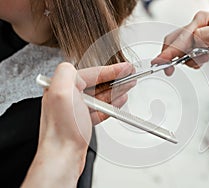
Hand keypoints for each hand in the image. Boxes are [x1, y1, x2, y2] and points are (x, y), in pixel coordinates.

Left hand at [22, 62, 134, 186]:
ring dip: (116, 91)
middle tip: (130, 75)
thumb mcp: (61, 93)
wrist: (62, 157)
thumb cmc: (61, 131)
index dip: (111, 70)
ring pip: (99, 96)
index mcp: (61, 87)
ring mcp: (74, 110)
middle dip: (115, 79)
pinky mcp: (81, 121)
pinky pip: (100, 109)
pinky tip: (119, 101)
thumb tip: (75, 68)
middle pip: (96, 83)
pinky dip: (111, 105)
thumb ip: (66, 72)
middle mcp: (67, 97)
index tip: (125, 68)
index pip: (91, 73)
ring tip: (128, 86)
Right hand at [152, 11, 208, 75]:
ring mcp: (199, 38)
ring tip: (199, 62)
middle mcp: (198, 27)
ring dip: (184, 60)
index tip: (162, 62)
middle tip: (165, 68)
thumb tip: (190, 41)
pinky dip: (190, 62)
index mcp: (201, 20)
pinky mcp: (201, 48)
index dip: (171, 51)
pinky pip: (187, 56)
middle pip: (174, 41)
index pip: (181, 36)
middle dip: (169, 56)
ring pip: (180, 50)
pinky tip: (200, 62)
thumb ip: (204, 36)